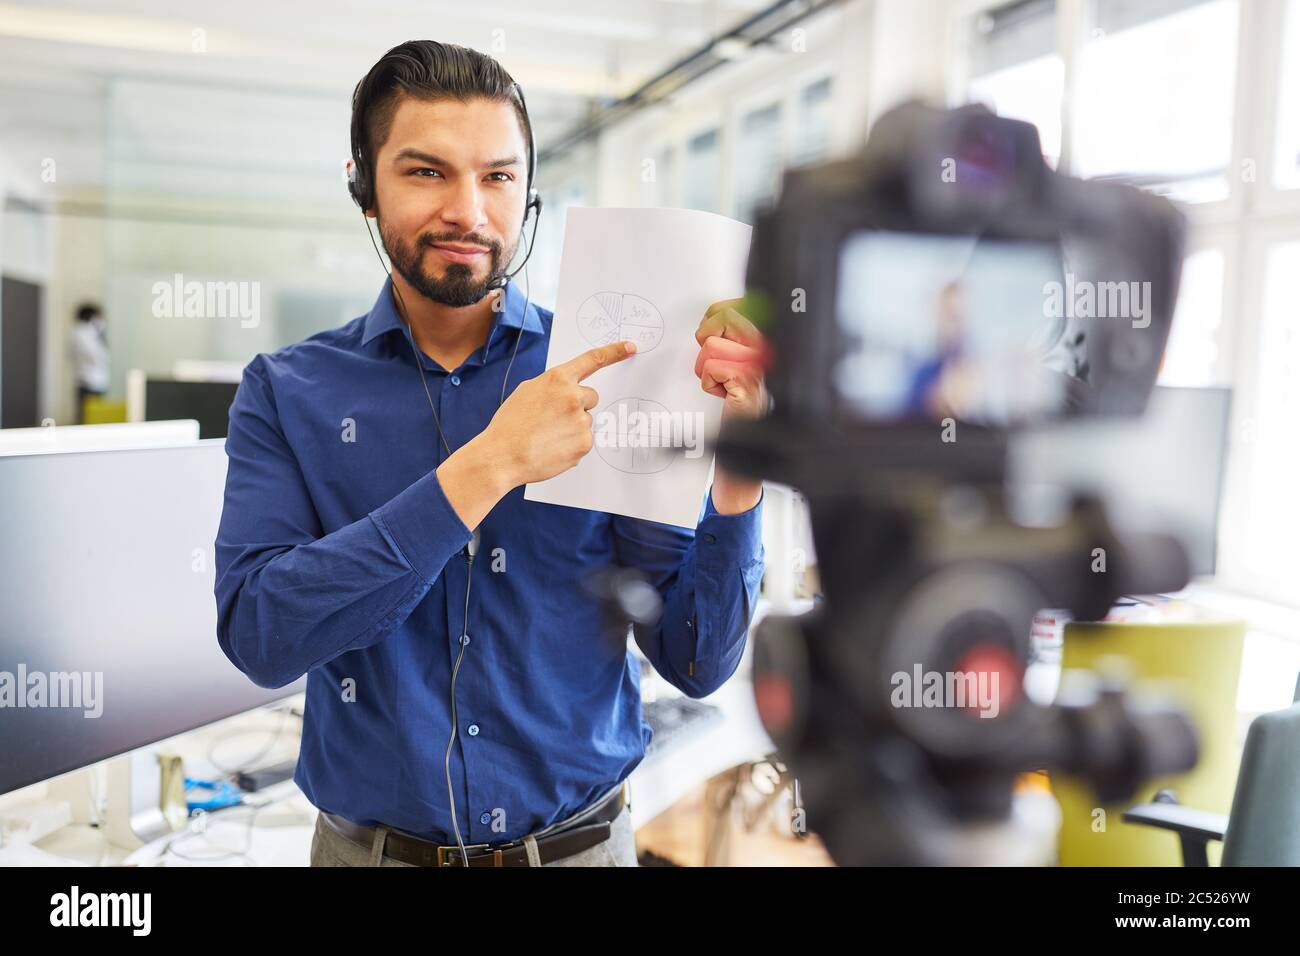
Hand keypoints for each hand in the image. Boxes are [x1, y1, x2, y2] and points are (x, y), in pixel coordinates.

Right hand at [484, 339, 637, 485]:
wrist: (502, 456)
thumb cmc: (510, 425)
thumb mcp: (528, 392)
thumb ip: (553, 387)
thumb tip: (567, 391)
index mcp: (558, 380)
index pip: (592, 360)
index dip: (614, 352)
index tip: (630, 347)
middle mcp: (573, 397)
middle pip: (591, 397)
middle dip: (578, 406)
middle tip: (553, 419)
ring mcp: (581, 421)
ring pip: (586, 421)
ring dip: (572, 428)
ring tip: (547, 436)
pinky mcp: (584, 444)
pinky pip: (584, 440)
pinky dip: (572, 445)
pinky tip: (552, 448)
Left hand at [694, 298, 767, 513]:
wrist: (748, 440)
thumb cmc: (740, 397)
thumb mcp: (736, 358)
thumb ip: (730, 333)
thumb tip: (711, 313)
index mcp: (765, 335)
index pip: (732, 306)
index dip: (713, 317)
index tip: (712, 334)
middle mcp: (767, 344)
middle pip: (722, 318)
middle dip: (708, 342)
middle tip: (717, 363)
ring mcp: (760, 362)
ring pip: (711, 346)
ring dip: (707, 368)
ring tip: (723, 382)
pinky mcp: (747, 381)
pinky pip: (711, 369)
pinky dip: (709, 384)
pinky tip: (725, 394)